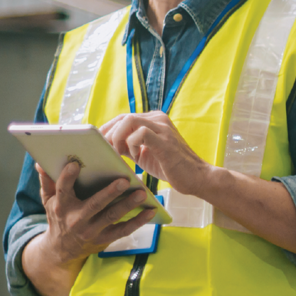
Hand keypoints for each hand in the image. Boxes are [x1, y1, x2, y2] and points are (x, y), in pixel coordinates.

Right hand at [36, 160, 155, 264]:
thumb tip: (41, 162)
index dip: (67, 177)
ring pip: (112, 217)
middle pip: (94, 204)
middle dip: (110, 192)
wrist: (62, 250)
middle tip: (125, 180)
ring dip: (128, 204)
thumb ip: (47, 180)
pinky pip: (123, 230)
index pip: (63, 190)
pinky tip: (150, 211)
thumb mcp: (48, 200)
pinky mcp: (104, 239)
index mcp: (62, 206)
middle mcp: (76, 220)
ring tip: (142, 192)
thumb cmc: (58, 217)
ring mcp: (91, 231)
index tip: (74, 164)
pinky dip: (138, 221)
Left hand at [100, 111, 215, 196]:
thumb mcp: (144, 153)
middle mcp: (158, 119)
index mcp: (154, 120)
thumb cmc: (171, 167)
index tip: (98, 144)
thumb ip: (128, 145)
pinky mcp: (165, 141)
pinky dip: (131, 145)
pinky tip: (136, 158)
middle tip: (103, 151)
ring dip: (117, 138)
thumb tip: (106, 144)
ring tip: (117, 153)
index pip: (123, 118)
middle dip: (108, 134)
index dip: (108, 129)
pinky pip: (140, 134)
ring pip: (129, 121)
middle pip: (123, 117)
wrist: (197, 178)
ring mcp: (163, 128)